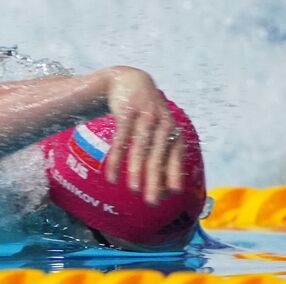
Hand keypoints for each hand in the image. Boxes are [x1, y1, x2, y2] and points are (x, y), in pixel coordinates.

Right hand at [104, 67, 183, 205]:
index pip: (174, 157)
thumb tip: (166, 189)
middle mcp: (162, 124)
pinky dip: (116, 159)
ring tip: (134, 190)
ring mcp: (144, 117)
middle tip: (151, 202)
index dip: (172, 175)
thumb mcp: (159, 129)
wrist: (130, 80)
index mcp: (172, 130)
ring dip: (137, 171)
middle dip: (154, 181)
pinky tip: (112, 176)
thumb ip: (163, 152)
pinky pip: (120, 140)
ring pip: (140, 149)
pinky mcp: (127, 112)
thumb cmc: (145, 113)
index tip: (170, 195)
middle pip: (157, 157)